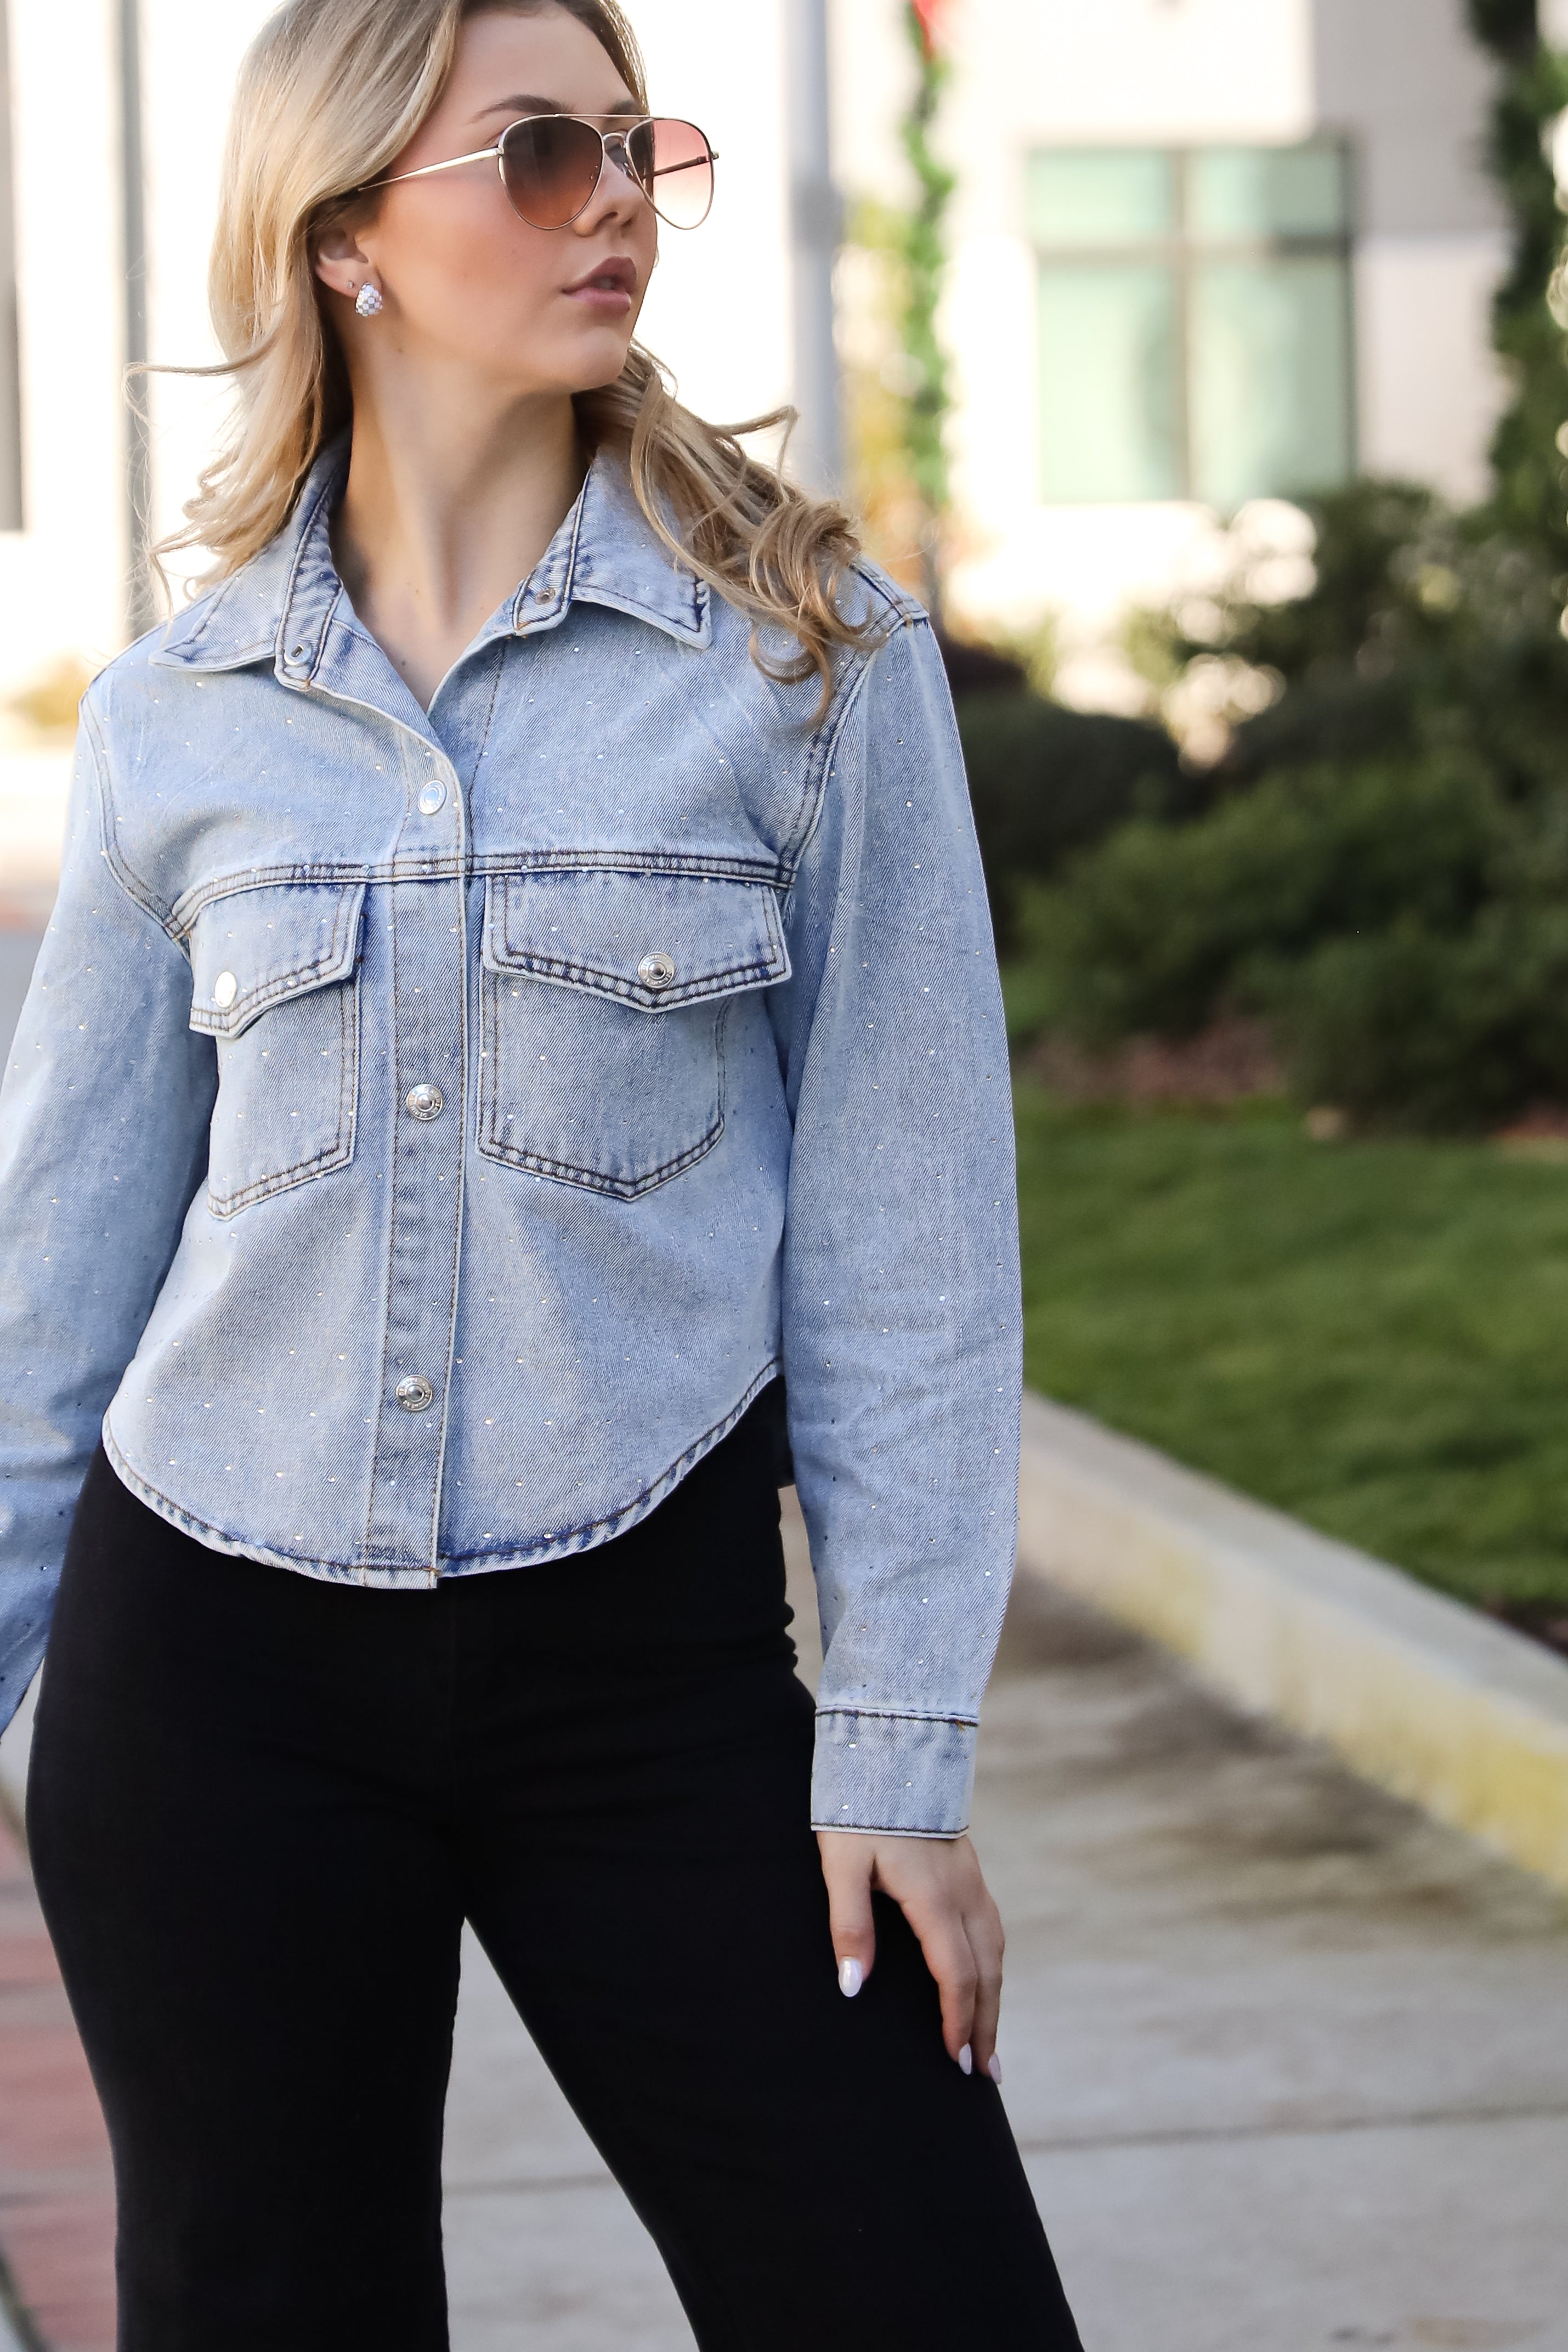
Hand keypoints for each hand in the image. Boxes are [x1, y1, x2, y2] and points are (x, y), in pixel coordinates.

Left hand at [816, 1830, 1004, 2078]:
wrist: (892, 1748)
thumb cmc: (859, 1809)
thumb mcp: (841, 1864)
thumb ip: (849, 1923)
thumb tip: (854, 1986)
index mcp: (934, 1897)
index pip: (955, 1974)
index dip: (957, 2020)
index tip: (954, 2060)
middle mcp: (964, 1892)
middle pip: (986, 1971)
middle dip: (986, 2024)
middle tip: (986, 2074)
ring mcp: (972, 1879)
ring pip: (995, 1950)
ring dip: (995, 1998)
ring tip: (991, 2040)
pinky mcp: (969, 1868)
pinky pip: (991, 1928)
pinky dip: (992, 1965)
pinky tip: (985, 1980)